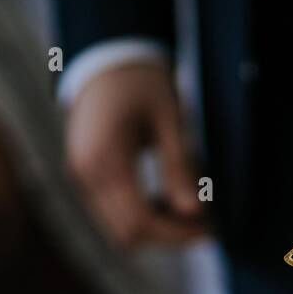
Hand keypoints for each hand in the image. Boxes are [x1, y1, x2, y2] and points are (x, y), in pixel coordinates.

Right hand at [65, 61, 205, 244]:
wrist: (105, 57)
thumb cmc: (142, 82)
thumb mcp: (170, 118)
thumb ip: (180, 166)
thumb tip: (195, 212)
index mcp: (107, 159)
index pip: (141, 222)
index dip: (178, 234)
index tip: (211, 229)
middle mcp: (86, 174)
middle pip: (128, 234)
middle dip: (169, 236)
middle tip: (206, 224)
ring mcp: (80, 177)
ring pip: (118, 229)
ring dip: (155, 229)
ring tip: (189, 211)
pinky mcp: (83, 176)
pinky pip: (111, 213)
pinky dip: (140, 216)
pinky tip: (166, 200)